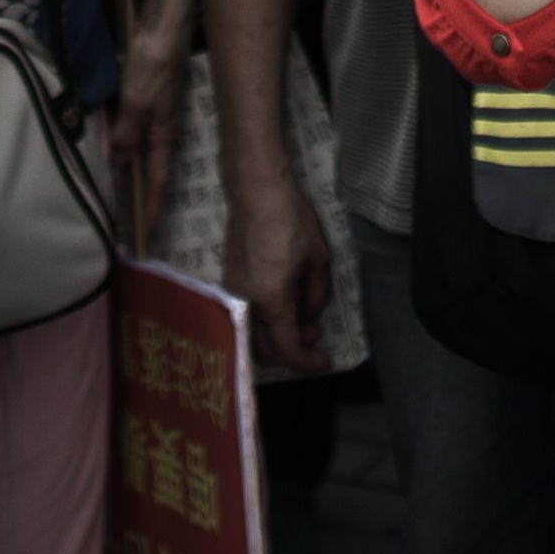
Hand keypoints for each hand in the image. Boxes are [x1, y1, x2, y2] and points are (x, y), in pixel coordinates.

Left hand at [112, 0, 193, 222]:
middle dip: (140, 191)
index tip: (146, 234)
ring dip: (129, 164)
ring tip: (116, 184)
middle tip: (128, 217)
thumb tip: (119, 164)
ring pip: (139, 144)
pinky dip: (123, 136)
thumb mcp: (135, 104)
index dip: (152, 207)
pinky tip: (110, 136)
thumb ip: (126, 134)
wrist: (164, 22)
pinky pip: (132, 123)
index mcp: (163, 133)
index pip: (158, 180)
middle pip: (149, 165)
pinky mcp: (146, 92)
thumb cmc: (152, 65)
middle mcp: (161, 125)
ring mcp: (155, 108)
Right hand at [223, 160, 334, 376]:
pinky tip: (284, 303)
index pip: (287, 349)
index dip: (308, 362)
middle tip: (315, 334)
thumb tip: (310, 318)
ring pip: (251, 336)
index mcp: (271, 300)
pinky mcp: (228, 281)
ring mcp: (232, 293)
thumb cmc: (291, 220)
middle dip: (292, 352)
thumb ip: (316, 296)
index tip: (325, 362)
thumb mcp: (317, 259)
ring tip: (302, 318)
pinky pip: (245, 317)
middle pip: (264, 352)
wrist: (256, 190)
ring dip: (276, 339)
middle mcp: (245, 303)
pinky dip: (265, 323)